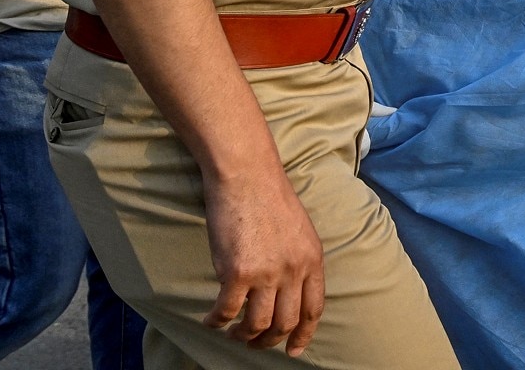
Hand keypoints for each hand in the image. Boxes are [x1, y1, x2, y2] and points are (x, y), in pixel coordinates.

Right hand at [202, 166, 325, 356]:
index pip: (313, 308)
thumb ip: (298, 259)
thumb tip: (289, 289)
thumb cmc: (268, 196)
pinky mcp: (237, 273)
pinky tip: (211, 320)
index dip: (304, 334)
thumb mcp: (298, 229)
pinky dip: (217, 321)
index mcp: (312, 258)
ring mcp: (266, 273)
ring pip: (257, 324)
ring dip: (243, 336)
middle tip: (254, 343)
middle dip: (269, 341)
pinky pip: (227, 311)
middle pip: (285, 322)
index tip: (295, 350)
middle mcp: (293, 269)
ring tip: (232, 333)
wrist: (247, 175)